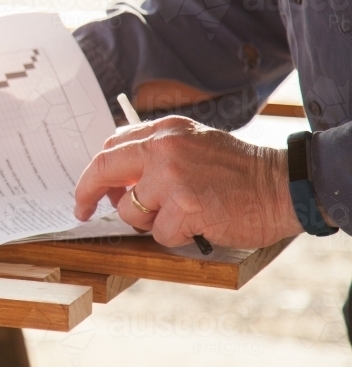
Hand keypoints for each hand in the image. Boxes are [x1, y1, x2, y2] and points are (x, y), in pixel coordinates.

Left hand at [74, 116, 302, 248]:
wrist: (284, 185)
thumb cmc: (239, 173)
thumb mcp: (194, 146)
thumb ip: (156, 156)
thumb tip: (116, 182)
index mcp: (165, 130)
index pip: (111, 147)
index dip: (94, 173)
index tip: (87, 191)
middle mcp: (164, 147)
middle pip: (104, 170)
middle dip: (87, 193)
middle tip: (83, 210)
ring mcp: (173, 175)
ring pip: (131, 210)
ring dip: (150, 222)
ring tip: (183, 215)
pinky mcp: (185, 205)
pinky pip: (159, 232)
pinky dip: (176, 236)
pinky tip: (200, 224)